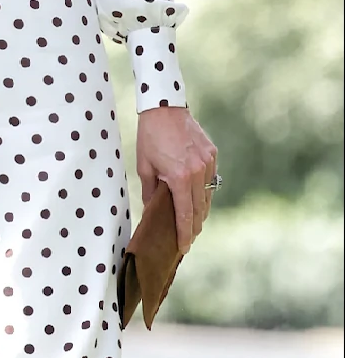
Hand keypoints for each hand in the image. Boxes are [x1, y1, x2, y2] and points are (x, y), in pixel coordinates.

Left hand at [136, 106, 217, 255]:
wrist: (165, 108)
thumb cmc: (150, 138)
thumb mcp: (145, 167)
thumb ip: (151, 192)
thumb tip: (152, 212)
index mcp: (180, 178)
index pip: (186, 214)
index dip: (185, 234)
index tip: (184, 248)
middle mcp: (199, 172)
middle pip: (200, 209)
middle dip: (195, 226)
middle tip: (188, 239)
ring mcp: (209, 162)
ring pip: (209, 196)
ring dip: (201, 211)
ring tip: (193, 223)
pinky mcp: (213, 154)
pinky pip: (212, 179)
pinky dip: (205, 191)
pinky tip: (197, 198)